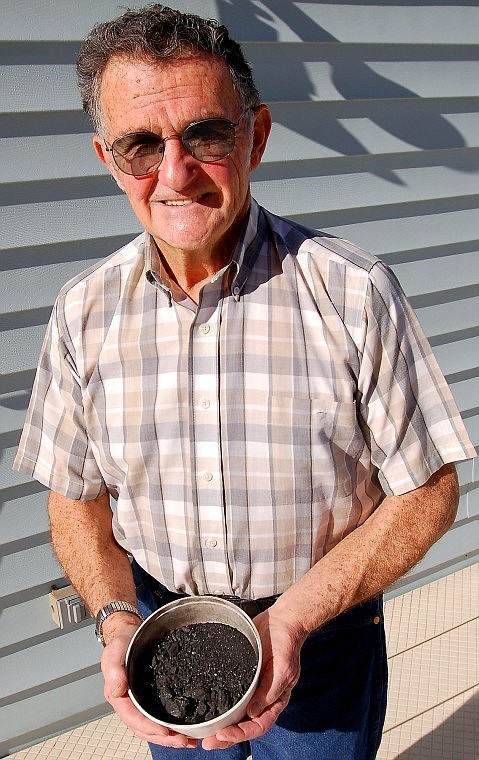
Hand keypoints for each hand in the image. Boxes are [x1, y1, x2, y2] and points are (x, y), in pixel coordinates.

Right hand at [101, 623, 197, 748]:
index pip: (133, 718)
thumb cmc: (121, 643)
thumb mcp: (114, 652)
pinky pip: (163, 714)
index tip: (164, 731)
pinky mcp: (154, 696)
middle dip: (164, 738)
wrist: (130, 632)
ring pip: (154, 725)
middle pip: (145, 728)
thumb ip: (114, 670)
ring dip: (171, 736)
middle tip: (183, 741)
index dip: (148, 727)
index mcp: (119, 697)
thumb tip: (118, 690)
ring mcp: (143, 701)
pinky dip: (174, 724)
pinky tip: (187, 727)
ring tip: (189, 741)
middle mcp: (132, 703)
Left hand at [201, 606, 306, 750]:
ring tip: (201, 734)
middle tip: (206, 742)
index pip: (258, 725)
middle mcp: (260, 699)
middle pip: (242, 725)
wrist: (281, 621)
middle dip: (225, 737)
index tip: (222, 735)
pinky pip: (227, 694)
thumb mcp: (283, 669)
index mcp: (274, 701)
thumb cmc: (287, 644)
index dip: (240, 734)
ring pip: (233, 714)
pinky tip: (203, 707)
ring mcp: (249, 688)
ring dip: (218, 725)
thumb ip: (270, 692)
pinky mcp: (238, 676)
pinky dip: (216, 704)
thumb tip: (253, 713)